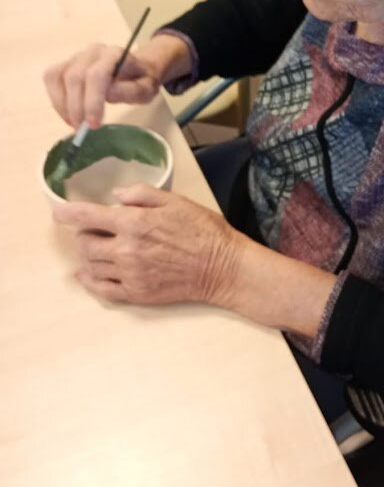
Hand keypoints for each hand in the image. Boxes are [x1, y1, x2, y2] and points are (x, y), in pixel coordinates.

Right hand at [44, 43, 160, 129]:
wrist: (134, 69)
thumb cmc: (140, 80)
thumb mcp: (146, 89)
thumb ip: (131, 91)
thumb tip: (108, 96)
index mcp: (115, 54)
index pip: (97, 74)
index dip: (92, 101)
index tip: (93, 124)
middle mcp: (93, 51)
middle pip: (74, 77)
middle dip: (76, 107)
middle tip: (82, 129)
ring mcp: (76, 56)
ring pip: (57, 77)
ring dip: (62, 105)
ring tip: (74, 123)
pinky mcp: (66, 64)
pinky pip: (51, 79)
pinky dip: (55, 99)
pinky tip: (67, 114)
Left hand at [53, 184, 238, 305]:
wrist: (221, 267)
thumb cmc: (202, 230)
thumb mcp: (175, 200)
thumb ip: (141, 194)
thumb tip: (116, 195)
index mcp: (134, 222)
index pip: (87, 217)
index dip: (67, 213)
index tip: (58, 212)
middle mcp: (126, 249)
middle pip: (84, 243)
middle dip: (83, 234)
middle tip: (93, 230)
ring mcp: (130, 274)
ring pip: (91, 265)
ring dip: (89, 255)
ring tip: (99, 248)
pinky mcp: (137, 293)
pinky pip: (102, 289)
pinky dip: (90, 281)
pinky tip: (89, 274)